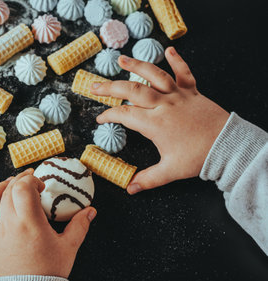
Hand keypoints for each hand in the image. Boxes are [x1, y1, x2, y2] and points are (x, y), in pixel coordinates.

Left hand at [0, 169, 96, 279]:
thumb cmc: (48, 272)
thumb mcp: (68, 248)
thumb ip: (79, 226)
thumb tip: (90, 211)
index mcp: (28, 222)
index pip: (23, 188)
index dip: (31, 180)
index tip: (39, 185)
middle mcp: (7, 224)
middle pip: (7, 191)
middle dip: (18, 181)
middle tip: (27, 179)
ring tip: (6, 185)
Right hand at [91, 47, 229, 194]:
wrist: (227, 146)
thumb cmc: (198, 157)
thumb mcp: (170, 171)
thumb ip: (148, 179)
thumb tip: (130, 188)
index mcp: (155, 123)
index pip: (124, 115)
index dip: (109, 115)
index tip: (100, 119)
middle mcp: (163, 105)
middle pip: (132, 90)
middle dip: (110, 87)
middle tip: (95, 87)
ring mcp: (177, 96)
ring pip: (154, 75)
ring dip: (136, 66)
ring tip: (121, 60)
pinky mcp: (192, 92)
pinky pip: (184, 72)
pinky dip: (177, 60)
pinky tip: (169, 50)